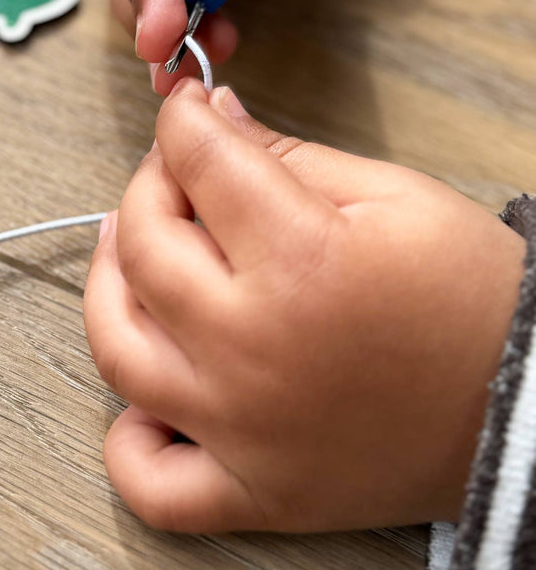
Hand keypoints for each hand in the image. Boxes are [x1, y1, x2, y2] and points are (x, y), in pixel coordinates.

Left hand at [84, 80, 525, 531]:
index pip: (199, 162)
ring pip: (118, 349)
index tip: (187, 110)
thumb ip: (284, 155)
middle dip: (145, 187)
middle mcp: (254, 351)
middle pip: (142, 246)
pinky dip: (130, 438)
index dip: (183, 120)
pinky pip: (149, 481)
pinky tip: (152, 392)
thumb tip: (213, 118)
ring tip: (129, 252)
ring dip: (108, 286)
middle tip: (171, 175)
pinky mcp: (253, 492)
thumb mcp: (390, 196)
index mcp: (301, 264)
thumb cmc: (472, 298)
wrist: (526, 405)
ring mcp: (242, 431)